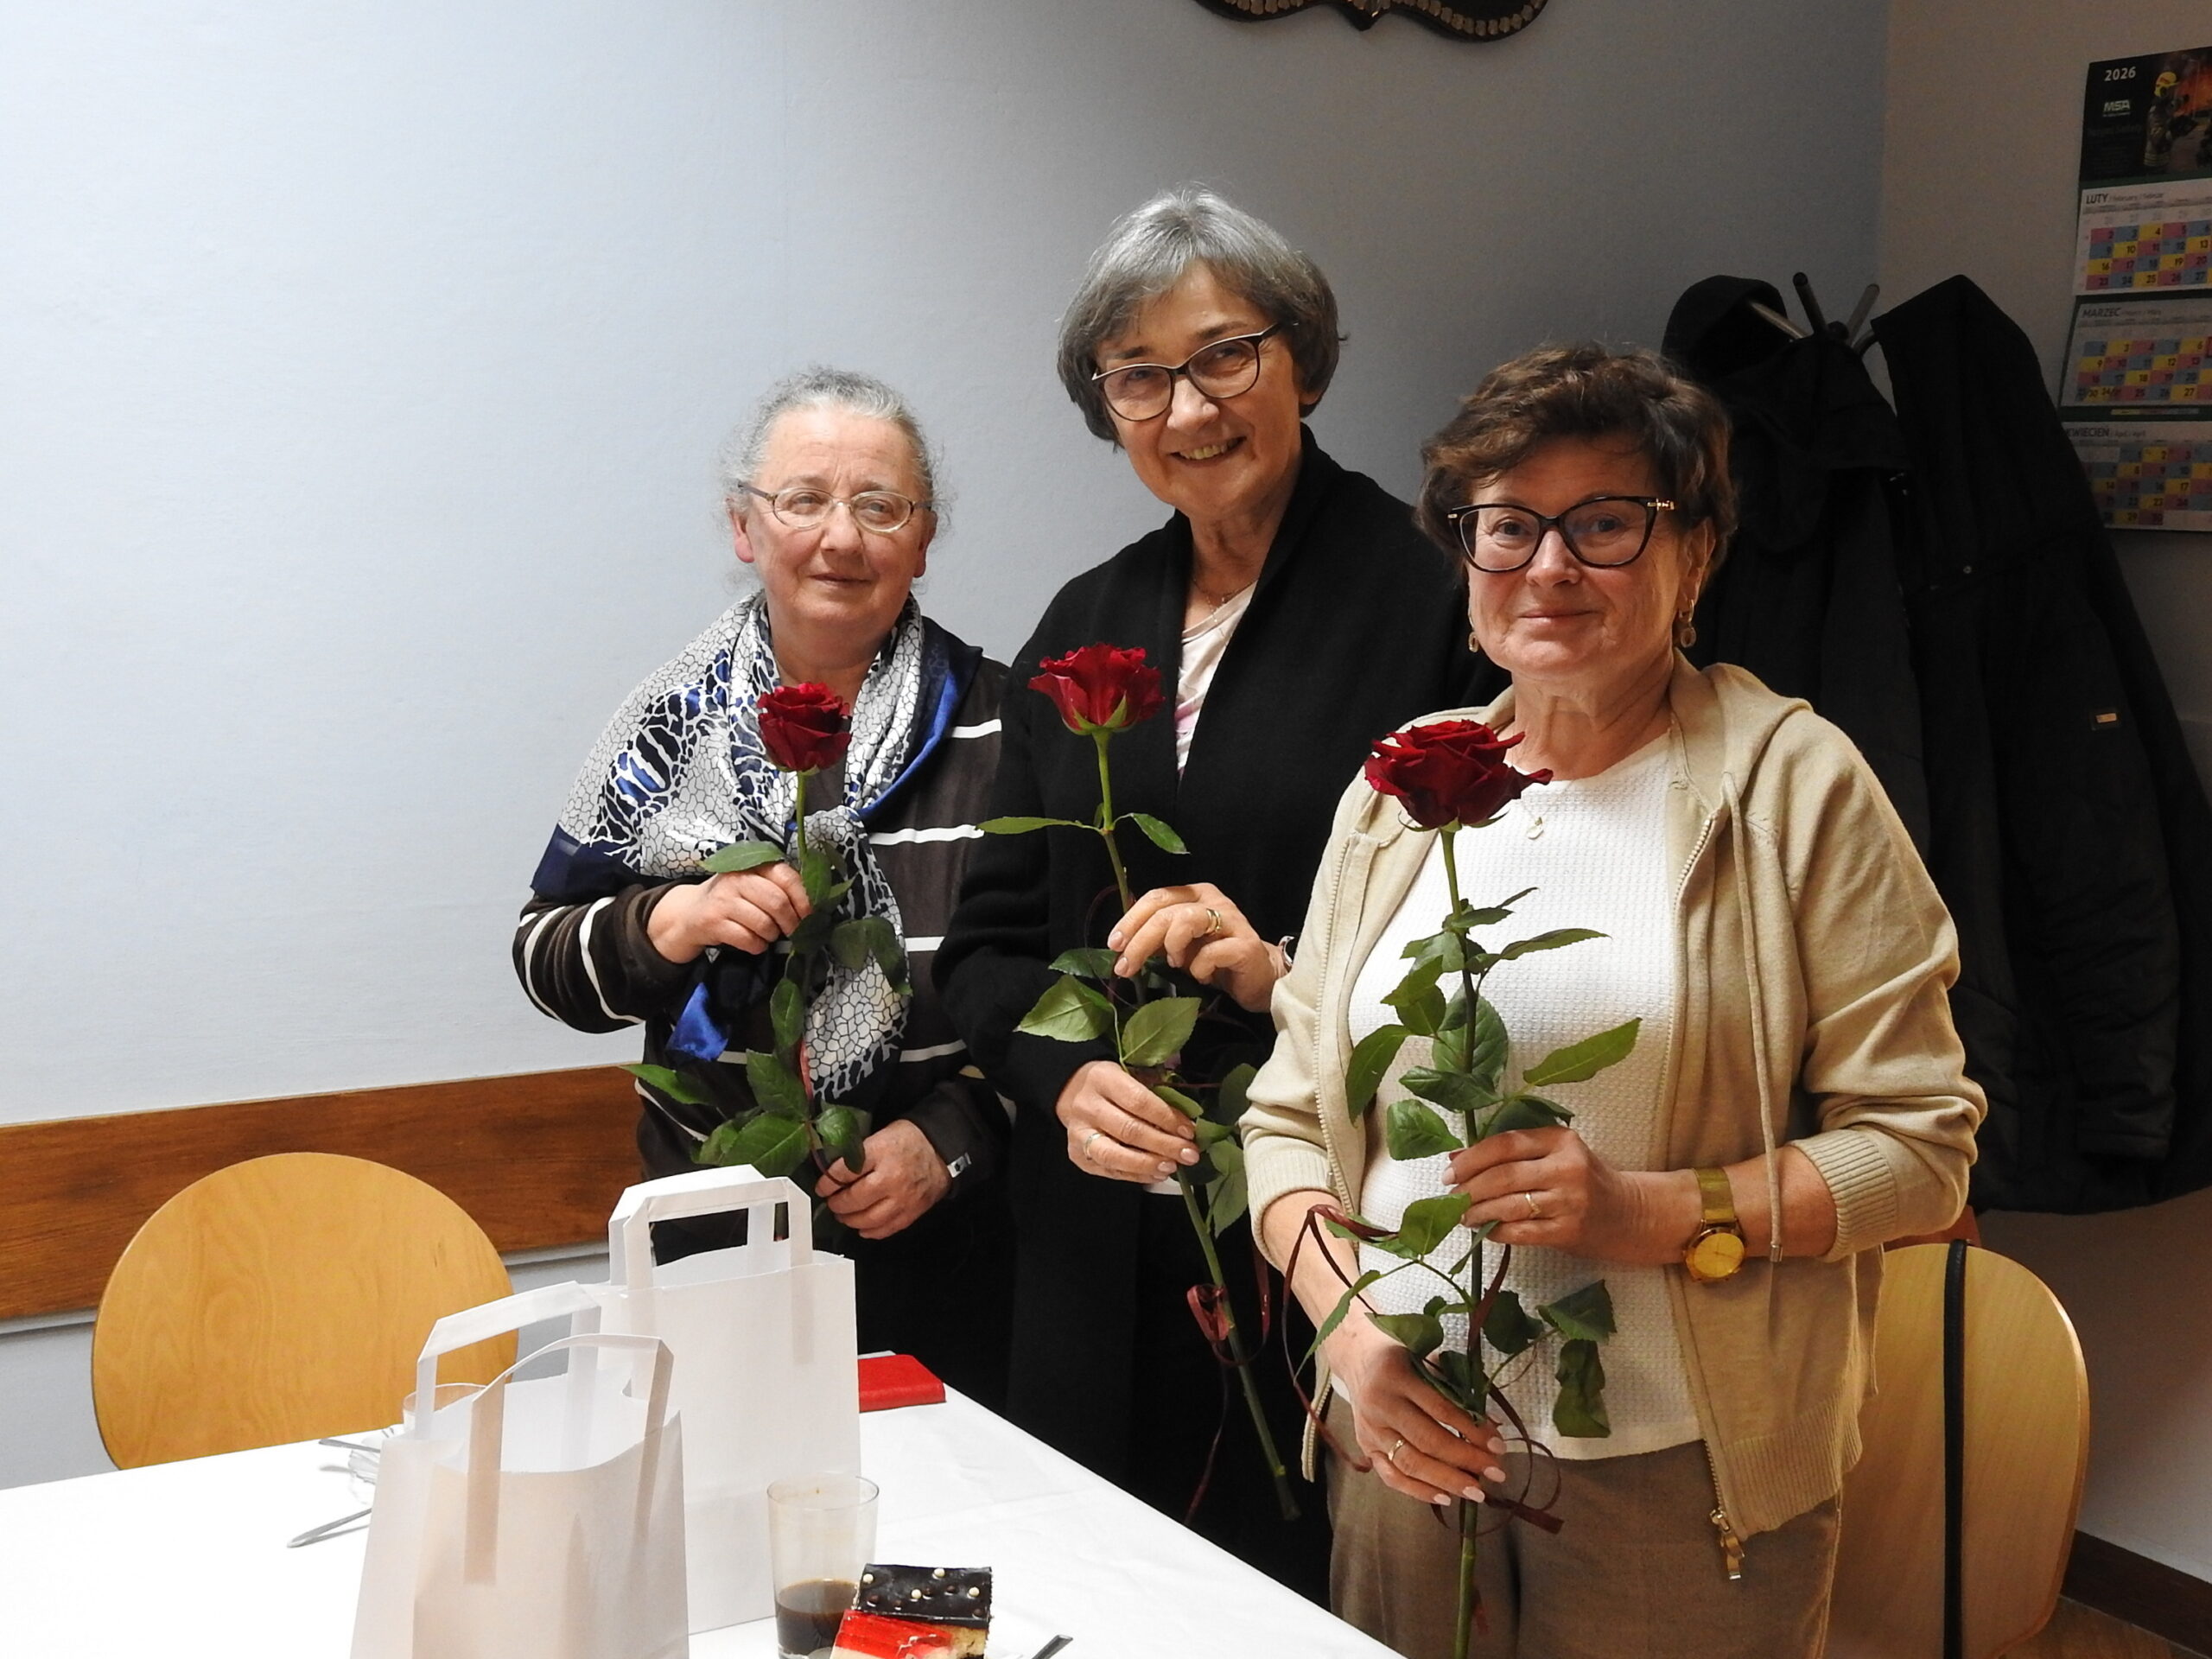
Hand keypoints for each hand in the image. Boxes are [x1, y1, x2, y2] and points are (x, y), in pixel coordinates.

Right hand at [646, 865, 811, 962]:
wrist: (689, 913)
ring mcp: (723, 900)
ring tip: (768, 935)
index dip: (802, 898)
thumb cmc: (731, 900)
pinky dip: (757, 946)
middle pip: (777, 902)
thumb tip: (812, 909)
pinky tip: (754, 943)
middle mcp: (736, 879)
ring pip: (764, 923)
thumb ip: (778, 889)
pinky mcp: (713, 922)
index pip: (786, 876)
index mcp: (752, 866)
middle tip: (793, 932)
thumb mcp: (752, 885)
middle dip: (791, 922)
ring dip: (772, 936)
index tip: (808, 915)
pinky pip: (748, 939)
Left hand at [813, 1119, 950, 1239]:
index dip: (828, 1183)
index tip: (821, 1187)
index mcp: (881, 1152)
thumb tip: (835, 1171)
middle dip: (837, 1204)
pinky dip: (869, 1231)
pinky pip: (885, 1229)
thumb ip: (860, 1153)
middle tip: (832, 1202)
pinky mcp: (911, 1213)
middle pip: (854, 1199)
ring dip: (849, 1220)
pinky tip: (861, 1227)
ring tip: (844, 1215)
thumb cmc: (908, 1140)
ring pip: (867, 1219)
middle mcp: (891, 1178)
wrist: (942, 1152)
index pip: (845, 1171)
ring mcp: (902, 1199)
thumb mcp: (882, 1135)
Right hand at [1055, 1060, 1199, 1182]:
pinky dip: (1136, 1175)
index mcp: (1103, 1079)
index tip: (1189, 1131)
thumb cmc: (1111, 1085)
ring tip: (1172, 1167)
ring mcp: (1079, 1133)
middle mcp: (1087, 1107)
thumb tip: (1185, 1125)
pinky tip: (1156, 1174)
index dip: (1166, 1118)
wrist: (1071, 1092)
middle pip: (1128, 1130)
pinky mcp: (1077, 1155)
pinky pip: (1109, 1171)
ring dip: (1147, 1164)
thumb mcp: (1130, 1075)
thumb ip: (1155, 1094)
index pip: (1138, 1101)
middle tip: (1189, 1154)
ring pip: (1113, 1155)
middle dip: (1164, 1145)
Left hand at [1108, 882, 1283, 1012]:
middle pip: (1166, 911)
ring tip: (1174, 964)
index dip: (1131, 919)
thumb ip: (1156, 937)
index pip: (1156, 897)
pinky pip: (1212, 952)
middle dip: (1139, 940)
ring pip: (1187, 921)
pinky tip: (1203, 976)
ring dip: (1171, 946)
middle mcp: (1213, 901)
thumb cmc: (1216, 960)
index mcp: (1195, 894)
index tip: (1114, 944)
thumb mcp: (1180, 946)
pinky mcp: (1244, 946)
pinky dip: (1199, 968)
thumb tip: (1121, 941)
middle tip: (1125, 966)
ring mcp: (1231, 921)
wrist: (1260, 978)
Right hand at [1324, 1320, 1507, 1506]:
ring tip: (1477, 1492)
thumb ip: (1456, 1388)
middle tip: (1496, 1473)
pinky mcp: (1366, 1448)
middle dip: (1466, 1460)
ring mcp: (1371, 1430)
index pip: (1441, 1409)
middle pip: (1427, 1441)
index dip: (1472, 1429)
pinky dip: (1419, 1491)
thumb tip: (1494, 1425)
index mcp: (1397, 1376)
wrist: (1357, 1360)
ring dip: (1447, 1481)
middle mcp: (1380, 1405)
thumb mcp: (1427, 1359)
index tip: (1499, 1446)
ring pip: (1410, 1463)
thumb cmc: (1400, 1358)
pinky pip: (1391, 1476)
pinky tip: (1445, 1498)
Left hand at [1448, 1127, 1669, 1264]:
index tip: (1451, 1171)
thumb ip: (1512, 1154)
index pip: (1506, 1143)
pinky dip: (1498, 1231)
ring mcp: (1569, 1201)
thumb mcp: (1555, 1155)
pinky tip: (1487, 1230)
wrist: (1629, 1214)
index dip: (1473, 1158)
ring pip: (1509, 1205)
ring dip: (1478, 1212)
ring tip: (1464, 1215)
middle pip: (1504, 1175)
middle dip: (1470, 1187)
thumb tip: (1456, 1158)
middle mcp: (1566, 1167)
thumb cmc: (1584, 1179)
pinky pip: (1521, 1231)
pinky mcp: (1568, 1231)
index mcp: (1561, 1140)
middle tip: (1453, 1196)